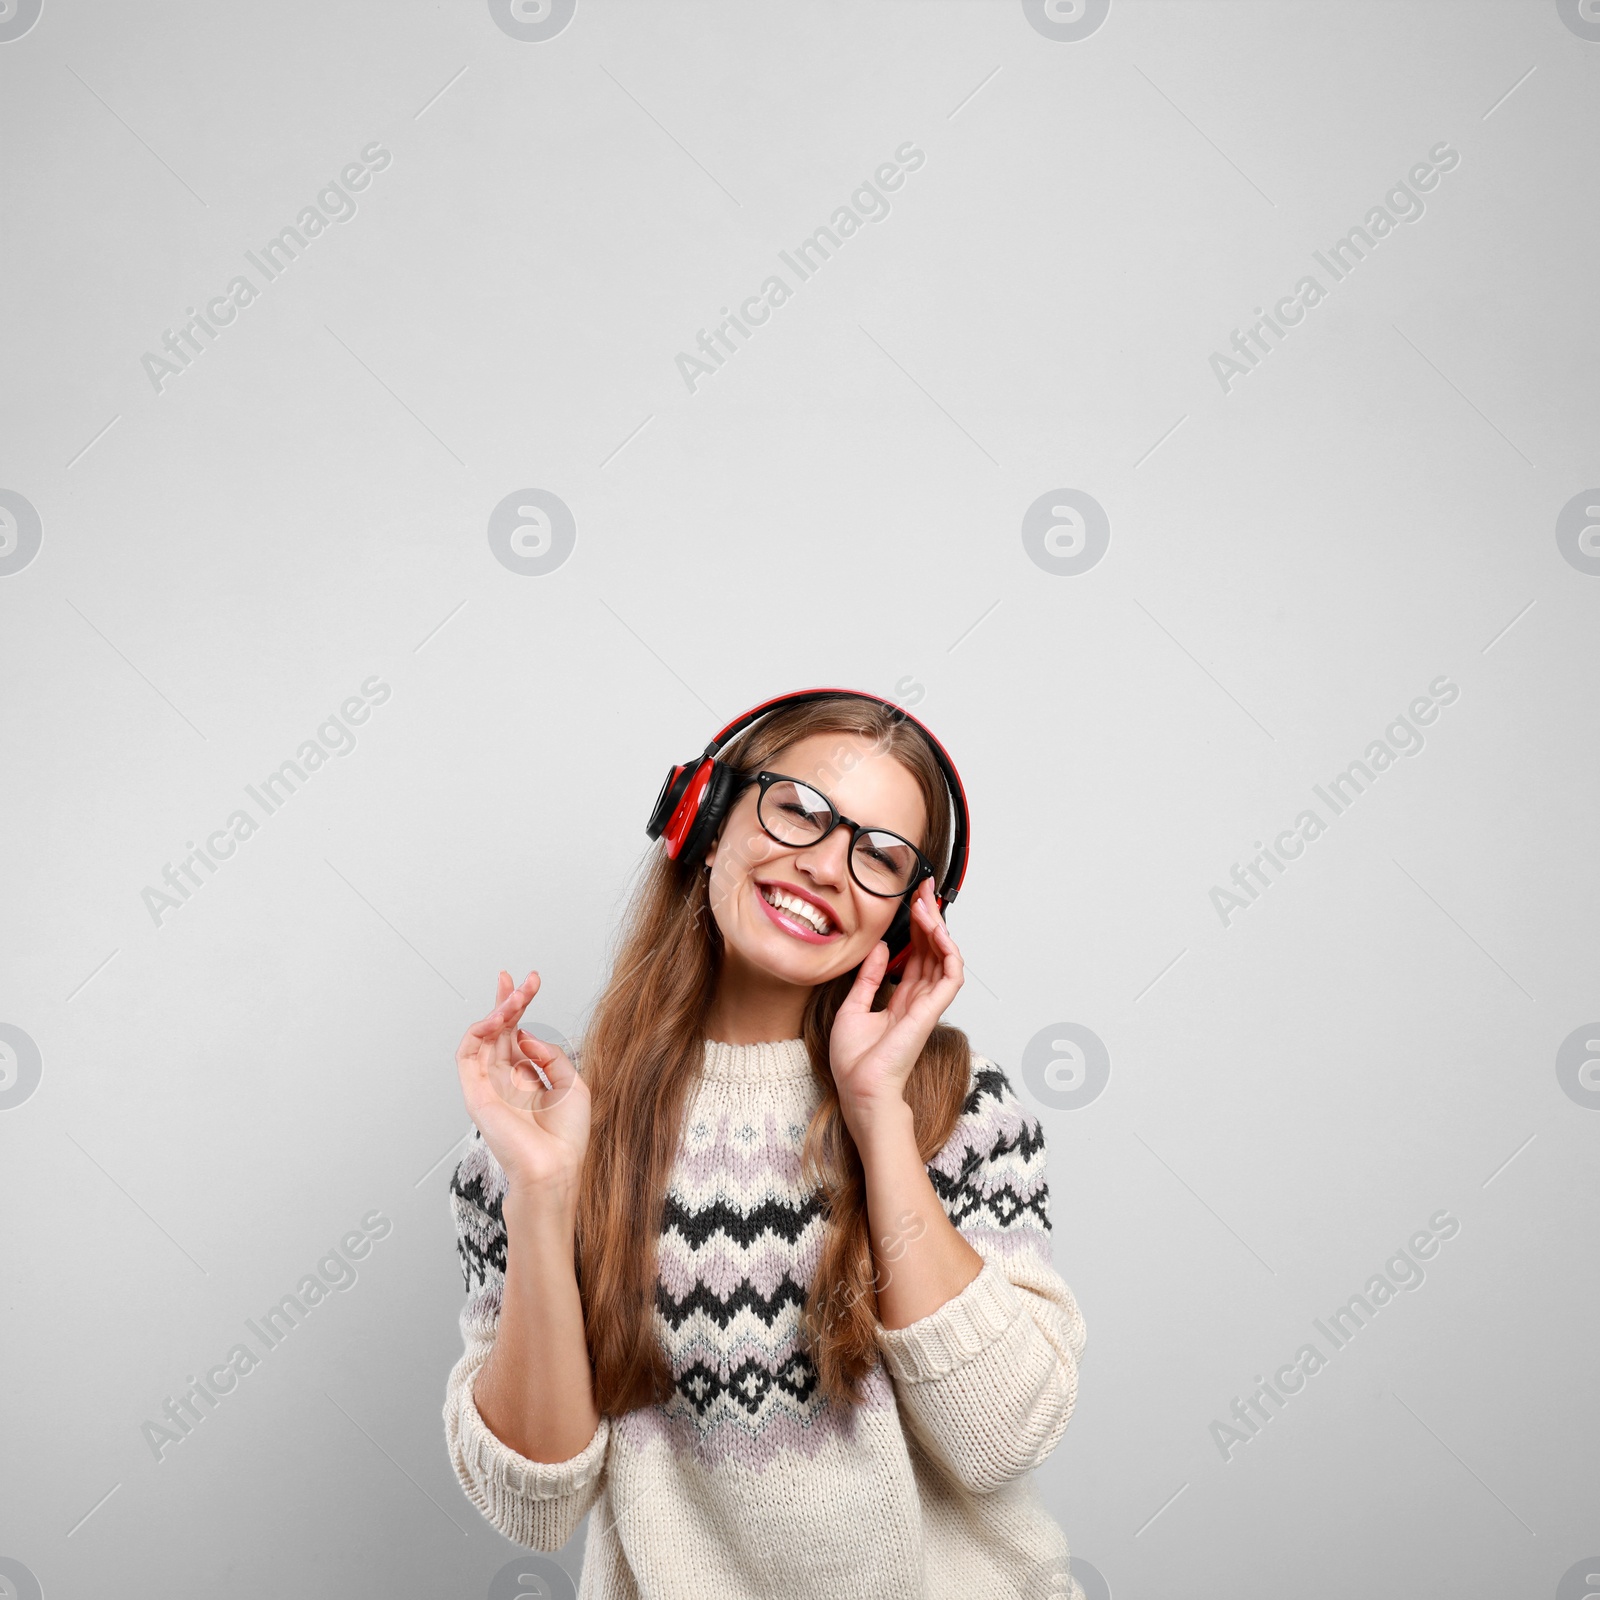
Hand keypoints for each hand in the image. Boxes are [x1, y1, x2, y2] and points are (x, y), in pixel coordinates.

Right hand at [455, 969, 589, 1207]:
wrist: (555, 1169)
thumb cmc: (565, 1139)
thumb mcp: (571, 1084)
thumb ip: (549, 1056)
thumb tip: (525, 1035)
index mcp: (525, 1081)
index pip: (515, 1035)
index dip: (518, 1007)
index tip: (529, 981)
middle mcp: (504, 1082)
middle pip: (498, 1031)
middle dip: (507, 1000)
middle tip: (517, 979)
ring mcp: (488, 1087)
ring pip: (483, 1037)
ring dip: (497, 1012)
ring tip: (514, 996)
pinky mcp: (475, 1094)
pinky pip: (468, 1054)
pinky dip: (479, 1030)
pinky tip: (498, 1018)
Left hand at [829, 878, 963, 1142]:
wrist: (859, 1090)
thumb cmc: (855, 1062)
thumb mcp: (854, 1007)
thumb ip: (869, 977)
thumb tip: (880, 948)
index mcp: (900, 1001)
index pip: (916, 956)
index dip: (916, 928)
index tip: (912, 901)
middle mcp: (918, 1000)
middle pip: (932, 951)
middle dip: (930, 919)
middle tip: (925, 889)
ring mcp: (927, 1006)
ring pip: (945, 958)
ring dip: (938, 929)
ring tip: (927, 903)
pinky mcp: (931, 1012)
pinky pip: (951, 977)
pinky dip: (949, 951)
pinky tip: (937, 930)